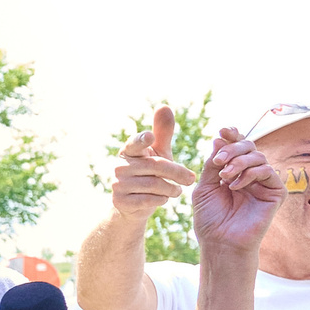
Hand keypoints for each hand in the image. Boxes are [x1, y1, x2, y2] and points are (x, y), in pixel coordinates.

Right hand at [109, 107, 194, 223]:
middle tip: (191, 178)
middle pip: (154, 166)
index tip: (150, 136)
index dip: (142, 140)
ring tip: (178, 190)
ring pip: (153, 184)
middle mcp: (120, 167)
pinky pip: (148, 200)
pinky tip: (164, 199)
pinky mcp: (120, 202)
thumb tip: (164, 106)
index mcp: (128, 151)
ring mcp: (117, 185)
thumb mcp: (158, 152)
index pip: (135, 143)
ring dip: (170, 188)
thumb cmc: (149, 173)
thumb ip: (162, 131)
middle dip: (176, 172)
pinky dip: (161, 200)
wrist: (133, 204)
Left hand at [191, 126, 284, 254]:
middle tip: (219, 160)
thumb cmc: (210, 218)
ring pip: (259, 157)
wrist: (219, 242)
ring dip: (239, 162)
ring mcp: (264, 183)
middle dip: (233, 149)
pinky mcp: (276, 193)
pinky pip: (268, 171)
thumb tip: (219, 138)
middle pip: (250, 147)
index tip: (223, 130)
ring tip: (224, 176)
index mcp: (234, 172)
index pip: (238, 148)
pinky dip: (249, 174)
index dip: (233, 136)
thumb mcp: (204, 187)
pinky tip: (235, 186)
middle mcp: (251, 175)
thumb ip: (212, 164)